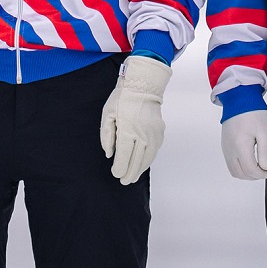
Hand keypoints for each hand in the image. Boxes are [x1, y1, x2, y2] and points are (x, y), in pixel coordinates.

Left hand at [99, 55, 171, 184]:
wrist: (143, 86)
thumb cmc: (122, 99)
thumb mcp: (107, 114)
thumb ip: (107, 135)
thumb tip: (109, 154)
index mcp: (127, 129)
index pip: (124, 156)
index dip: (119, 168)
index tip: (115, 174)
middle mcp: (142, 134)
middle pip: (136, 160)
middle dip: (129, 173)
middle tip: (124, 181)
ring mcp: (153, 134)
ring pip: (147, 158)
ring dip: (140, 170)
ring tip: (133, 177)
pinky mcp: (159, 132)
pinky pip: (154, 151)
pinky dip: (148, 160)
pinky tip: (142, 165)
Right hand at [221, 109, 266, 179]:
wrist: (239, 98)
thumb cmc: (253, 112)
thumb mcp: (265, 132)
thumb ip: (266, 152)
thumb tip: (266, 168)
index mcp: (240, 146)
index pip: (251, 171)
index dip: (264, 174)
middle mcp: (230, 150)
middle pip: (241, 174)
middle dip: (256, 175)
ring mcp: (226, 148)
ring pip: (235, 171)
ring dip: (247, 173)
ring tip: (259, 165)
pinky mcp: (225, 145)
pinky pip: (231, 163)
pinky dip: (241, 167)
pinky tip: (250, 159)